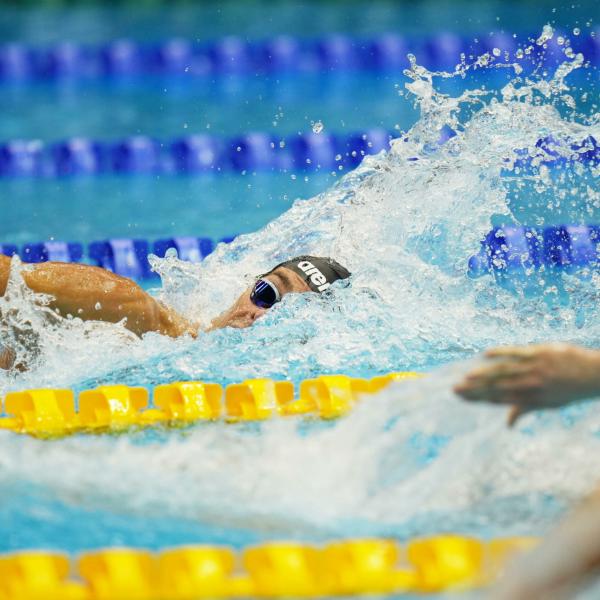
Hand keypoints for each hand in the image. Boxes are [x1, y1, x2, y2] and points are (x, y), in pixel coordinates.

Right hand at [454, 344, 599, 425]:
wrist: (594, 375)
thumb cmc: (569, 390)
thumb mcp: (548, 404)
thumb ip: (525, 409)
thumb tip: (508, 425)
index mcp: (531, 399)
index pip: (499, 399)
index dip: (478, 398)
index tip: (460, 397)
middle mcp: (531, 385)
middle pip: (497, 387)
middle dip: (475, 389)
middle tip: (454, 389)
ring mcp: (535, 368)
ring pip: (504, 372)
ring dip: (484, 375)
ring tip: (466, 377)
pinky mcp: (540, 353)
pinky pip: (517, 353)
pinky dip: (502, 353)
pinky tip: (486, 354)